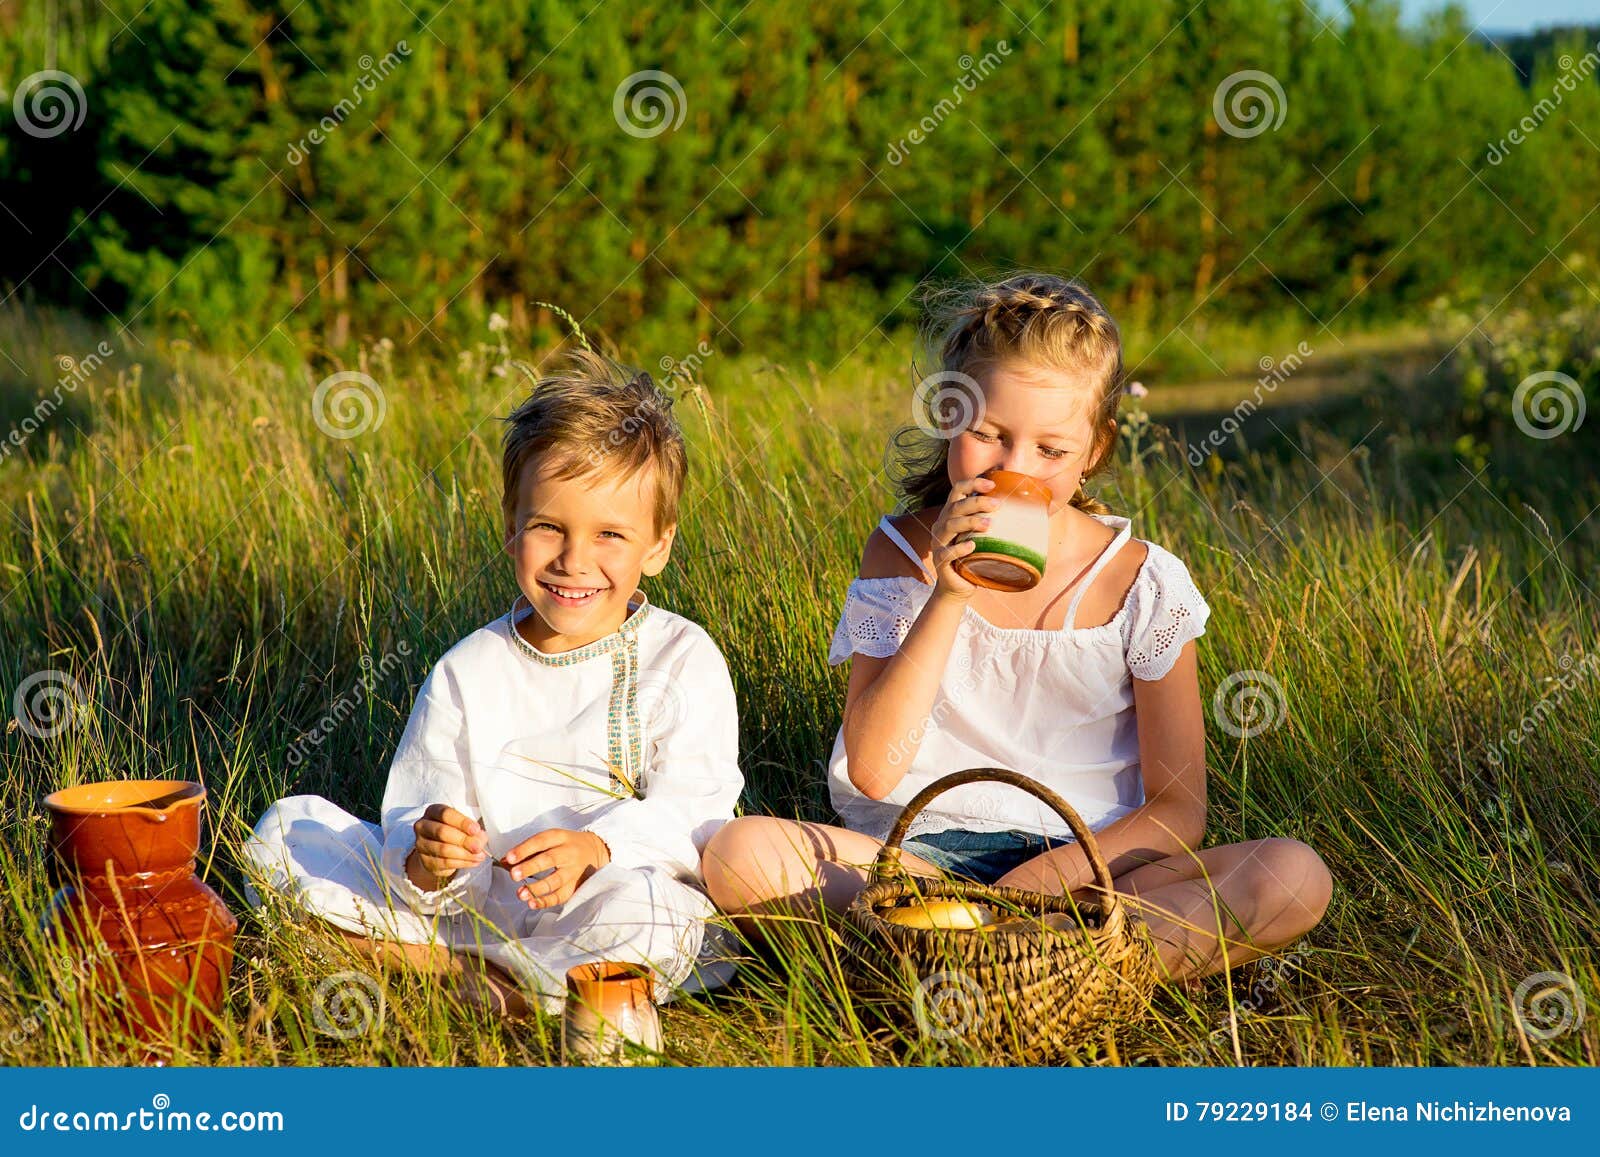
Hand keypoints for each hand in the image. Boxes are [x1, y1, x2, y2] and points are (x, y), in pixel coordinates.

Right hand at [407, 804, 486, 889]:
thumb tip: (481, 838)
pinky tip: (473, 861)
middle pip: (442, 832)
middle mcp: (423, 826)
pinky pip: (445, 863)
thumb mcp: (463, 824)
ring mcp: (421, 845)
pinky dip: (462, 863)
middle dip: (464, 840)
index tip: (476, 829)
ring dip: (465, 854)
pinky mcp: (425, 861)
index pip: (445, 814)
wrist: (439, 851)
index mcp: (433, 811)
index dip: (462, 822)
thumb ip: (471, 828)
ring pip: (443, 849)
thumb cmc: (455, 831)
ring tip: (479, 855)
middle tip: (478, 846)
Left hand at [501, 829, 610, 909]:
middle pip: (549, 860)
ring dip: (537, 888)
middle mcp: (568, 853)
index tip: (509, 858)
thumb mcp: (551, 840)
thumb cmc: (566, 845)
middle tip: (514, 875)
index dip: (524, 850)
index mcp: (560, 837)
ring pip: (555, 880)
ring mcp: (573, 871)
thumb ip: (528, 850)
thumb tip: (504, 861)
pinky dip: (546, 901)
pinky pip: (560, 896)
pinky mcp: (575, 886)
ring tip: (520, 894)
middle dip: (530, 868)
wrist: (596, 850)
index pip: (541, 842)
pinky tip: (532, 904)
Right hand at [928, 474, 997, 599]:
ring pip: (950, 526)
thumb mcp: (982, 536)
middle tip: (997, 505)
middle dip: (977, 502)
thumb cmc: (975, 557)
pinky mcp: (940, 561)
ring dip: (970, 522)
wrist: (958, 586)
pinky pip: (946, 552)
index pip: (957, 490)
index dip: (973, 483)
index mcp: (951, 514)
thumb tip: (1033, 508)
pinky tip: (972, 546)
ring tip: (989, 524)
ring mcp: (939, 543)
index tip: (993, 484)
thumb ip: (993, 521)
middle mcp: (942, 525)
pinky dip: (959, 548)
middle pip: (956, 506)